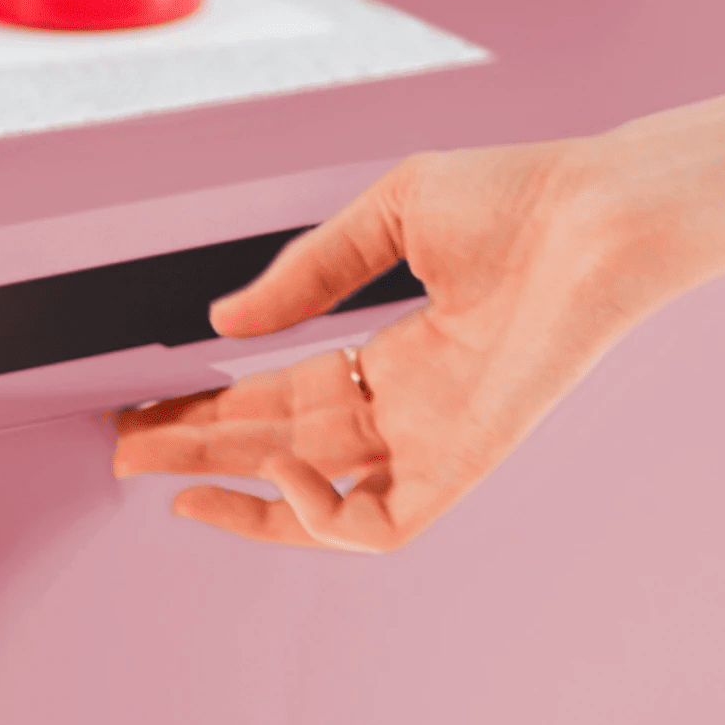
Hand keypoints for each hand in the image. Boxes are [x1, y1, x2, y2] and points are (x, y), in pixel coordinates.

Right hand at [111, 138, 647, 549]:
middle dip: (202, 451)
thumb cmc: (519, 198)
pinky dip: (321, 518)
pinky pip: (381, 526)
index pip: (285, 397)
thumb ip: (308, 275)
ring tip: (170, 481)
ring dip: (241, 494)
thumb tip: (224, 325)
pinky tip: (278, 472)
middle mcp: (411, 406)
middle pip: (284, 447)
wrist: (597, 212)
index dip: (213, 405)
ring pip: (319, 496)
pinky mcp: (466, 463)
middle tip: (127, 453)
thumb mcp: (387, 219)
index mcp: (396, 353)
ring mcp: (436, 439)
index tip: (149, 406)